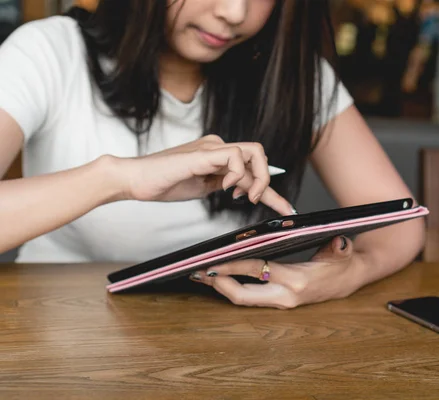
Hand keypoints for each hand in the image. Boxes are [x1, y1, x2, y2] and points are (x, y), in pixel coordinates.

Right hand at [114, 134, 293, 214]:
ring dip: (258, 178)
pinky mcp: (201, 154)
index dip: (271, 189)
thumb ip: (224, 184)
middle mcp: (217, 146)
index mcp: (218, 155)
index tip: (284, 209)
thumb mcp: (203, 187)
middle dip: (268, 184)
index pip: (252, 167)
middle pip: (259, 157)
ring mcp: (210, 148)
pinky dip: (237, 174)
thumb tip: (245, 190)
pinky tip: (226, 188)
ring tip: (248, 197)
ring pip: (254, 152)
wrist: (135, 180)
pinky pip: (233, 156)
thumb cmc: (164, 184)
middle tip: (258, 204)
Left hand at [190, 236, 358, 308]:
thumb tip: (339, 243)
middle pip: (243, 296)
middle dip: (218, 285)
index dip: (234, 266)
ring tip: (202, 275)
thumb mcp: (342, 252)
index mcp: (297, 281)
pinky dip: (232, 287)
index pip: (258, 271)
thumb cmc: (342, 263)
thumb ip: (339, 248)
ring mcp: (280, 301)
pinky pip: (250, 297)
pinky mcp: (278, 300)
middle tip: (198, 272)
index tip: (214, 261)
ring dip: (221, 288)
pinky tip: (220, 279)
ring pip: (243, 299)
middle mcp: (285, 295)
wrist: (350, 278)